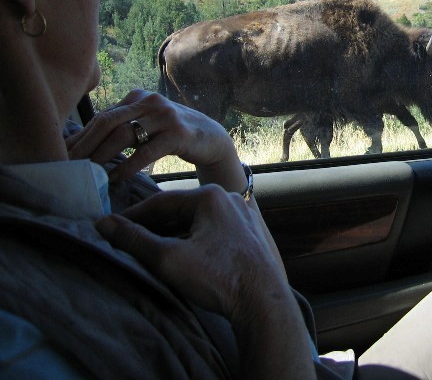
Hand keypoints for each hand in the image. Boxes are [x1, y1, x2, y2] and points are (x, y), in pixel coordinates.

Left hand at [66, 89, 243, 190]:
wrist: (210, 137)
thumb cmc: (171, 133)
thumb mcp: (145, 123)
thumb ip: (121, 126)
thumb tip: (82, 143)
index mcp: (137, 97)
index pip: (101, 117)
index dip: (80, 137)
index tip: (62, 156)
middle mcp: (149, 101)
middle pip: (107, 122)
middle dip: (85, 146)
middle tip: (69, 166)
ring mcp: (164, 116)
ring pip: (124, 134)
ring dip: (102, 155)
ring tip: (90, 173)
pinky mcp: (177, 134)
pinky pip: (146, 151)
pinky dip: (128, 165)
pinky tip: (116, 177)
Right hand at [96, 185, 314, 378]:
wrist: (262, 301)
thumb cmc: (217, 276)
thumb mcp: (168, 258)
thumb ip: (134, 240)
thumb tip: (104, 224)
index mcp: (210, 196)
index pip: (160, 201)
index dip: (132, 216)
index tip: (110, 228)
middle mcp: (229, 199)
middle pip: (180, 210)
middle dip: (152, 226)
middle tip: (126, 240)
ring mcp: (241, 216)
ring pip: (196, 221)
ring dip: (172, 234)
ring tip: (149, 250)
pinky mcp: (248, 234)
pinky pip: (212, 231)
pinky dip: (192, 240)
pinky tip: (180, 256)